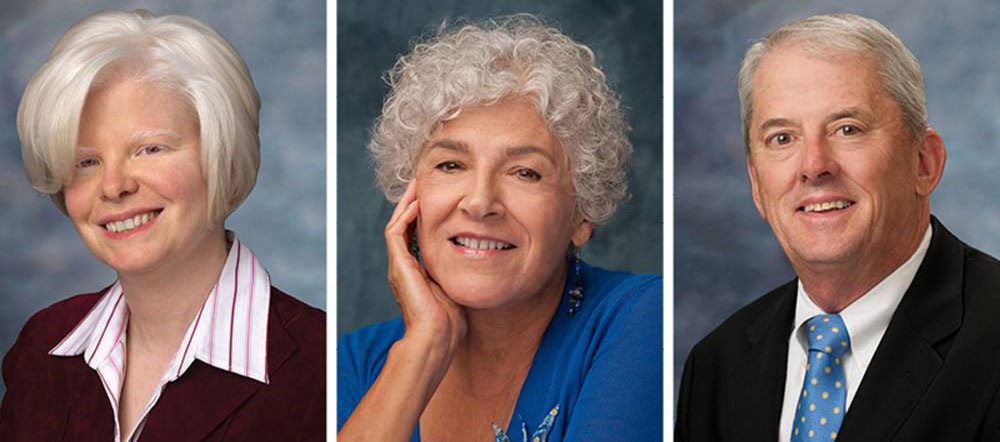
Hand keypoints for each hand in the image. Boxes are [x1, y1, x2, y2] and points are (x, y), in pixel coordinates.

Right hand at [384, 180, 466, 352]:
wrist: (437, 338)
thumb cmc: (450, 321)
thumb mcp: (457, 287)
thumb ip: (459, 272)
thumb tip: (478, 259)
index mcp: (415, 272)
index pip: (415, 235)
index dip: (424, 215)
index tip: (437, 198)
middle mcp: (403, 266)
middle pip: (404, 225)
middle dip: (413, 203)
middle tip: (424, 183)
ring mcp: (398, 266)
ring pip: (397, 224)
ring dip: (407, 203)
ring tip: (418, 186)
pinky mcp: (398, 266)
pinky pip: (396, 232)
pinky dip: (405, 216)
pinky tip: (418, 203)